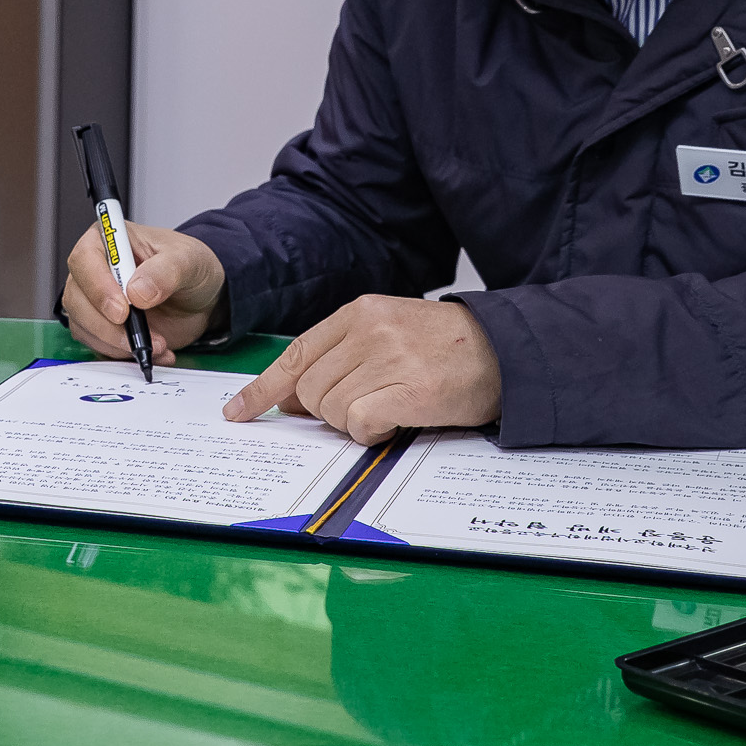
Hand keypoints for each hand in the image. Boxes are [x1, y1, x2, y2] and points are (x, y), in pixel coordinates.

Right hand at [60, 222, 225, 365]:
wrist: (199, 296)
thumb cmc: (189, 266)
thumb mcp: (189, 260)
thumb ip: (165, 271)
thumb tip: (137, 291)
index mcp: (109, 240)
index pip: (84, 259)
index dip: (97, 287)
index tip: (122, 310)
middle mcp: (95, 269)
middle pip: (76, 298)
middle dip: (106, 325)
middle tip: (138, 336)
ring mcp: (94, 300)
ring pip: (83, 326)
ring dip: (118, 343)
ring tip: (157, 343)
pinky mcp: (101, 327)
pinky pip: (98, 345)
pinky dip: (124, 355)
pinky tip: (153, 350)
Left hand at [222, 295, 501, 442]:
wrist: (506, 351)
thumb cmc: (445, 350)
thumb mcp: (388, 334)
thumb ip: (340, 358)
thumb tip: (291, 399)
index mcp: (358, 313)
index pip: (294, 354)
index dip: (262, 389)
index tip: (239, 412)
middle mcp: (368, 330)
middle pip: (309, 389)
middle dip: (326, 411)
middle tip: (364, 409)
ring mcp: (388, 358)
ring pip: (331, 410)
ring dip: (353, 423)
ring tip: (389, 409)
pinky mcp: (409, 389)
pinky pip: (359, 424)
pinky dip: (370, 433)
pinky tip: (394, 422)